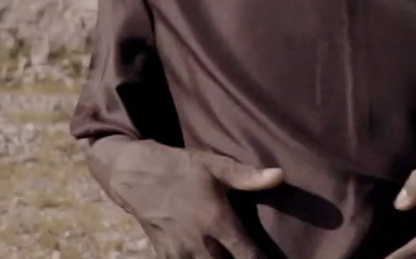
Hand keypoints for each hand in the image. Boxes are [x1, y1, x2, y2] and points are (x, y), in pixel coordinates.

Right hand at [93, 137, 282, 258]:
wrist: (134, 175)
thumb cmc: (180, 168)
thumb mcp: (215, 166)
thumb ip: (248, 176)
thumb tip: (280, 175)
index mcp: (216, 221)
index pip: (247, 255)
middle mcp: (199, 242)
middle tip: (247, 255)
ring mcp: (179, 252)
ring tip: (230, 255)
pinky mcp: (164, 255)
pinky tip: (207, 256)